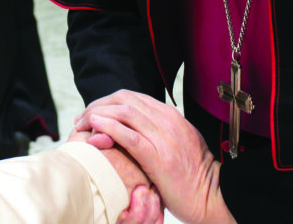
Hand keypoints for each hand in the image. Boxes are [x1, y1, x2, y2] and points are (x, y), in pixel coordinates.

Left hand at [75, 90, 235, 223]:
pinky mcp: (158, 157)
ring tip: (82, 124)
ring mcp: (163, 137)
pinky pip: (128, 135)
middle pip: (123, 99)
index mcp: (170, 115)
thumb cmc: (192, 174)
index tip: (91, 113)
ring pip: (124, 113)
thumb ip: (158, 130)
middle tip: (81, 118)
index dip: (106, 102)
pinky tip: (94, 128)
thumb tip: (134, 126)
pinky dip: (108, 127)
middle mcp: (166, 120)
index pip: (130, 97)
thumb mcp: (177, 142)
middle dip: (97, 105)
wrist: (211, 195)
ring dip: (97, 114)